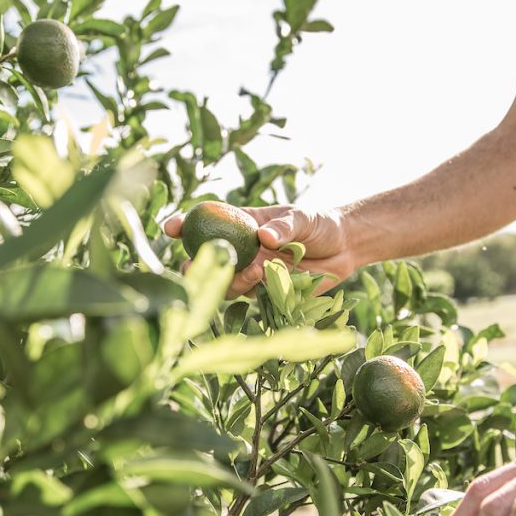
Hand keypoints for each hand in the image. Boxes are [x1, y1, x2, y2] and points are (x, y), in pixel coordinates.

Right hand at [164, 205, 358, 297]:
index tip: (170, 227)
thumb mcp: (303, 219)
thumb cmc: (320, 225)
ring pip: (225, 282)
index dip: (184, 224)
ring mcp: (251, 271)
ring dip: (231, 279)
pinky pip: (250, 296)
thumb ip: (284, 227)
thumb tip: (264, 236)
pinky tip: (268, 281)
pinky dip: (254, 291)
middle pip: (206, 259)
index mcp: (243, 222)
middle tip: (193, 266)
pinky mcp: (266, 291)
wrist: (345, 249)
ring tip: (255, 271)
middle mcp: (242, 248)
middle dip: (194, 264)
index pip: (206, 221)